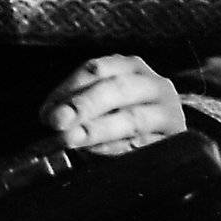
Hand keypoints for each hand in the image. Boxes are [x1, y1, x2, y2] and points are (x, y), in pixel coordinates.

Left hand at [38, 54, 185, 155]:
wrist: (169, 133)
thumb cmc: (126, 114)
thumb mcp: (103, 100)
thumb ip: (77, 103)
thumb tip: (49, 115)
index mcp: (130, 67)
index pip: (97, 70)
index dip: (68, 89)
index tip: (46, 112)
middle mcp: (153, 84)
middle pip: (116, 90)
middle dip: (82, 106)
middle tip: (57, 122)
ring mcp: (167, 113)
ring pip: (131, 119)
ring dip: (97, 130)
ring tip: (71, 139)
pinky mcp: (174, 141)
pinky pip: (143, 145)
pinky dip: (116, 149)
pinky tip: (95, 152)